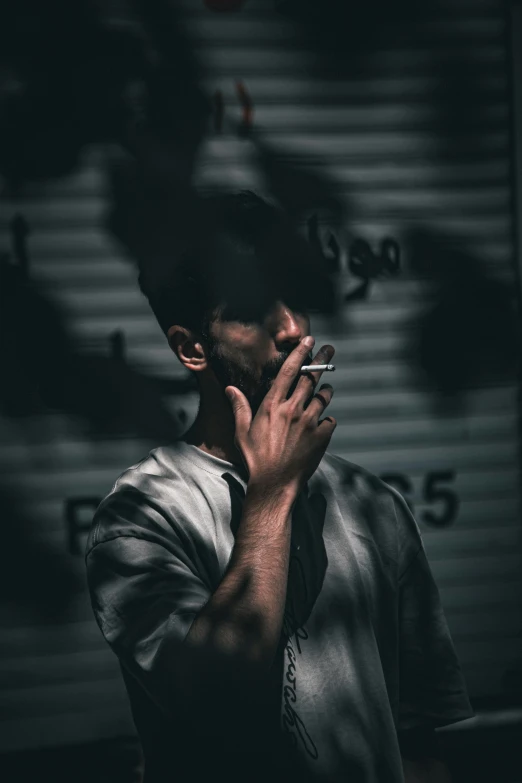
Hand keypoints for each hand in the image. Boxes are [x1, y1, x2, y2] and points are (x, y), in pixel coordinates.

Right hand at [225, 337, 335, 496]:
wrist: (274, 484)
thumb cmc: (255, 459)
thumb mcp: (242, 432)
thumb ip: (239, 407)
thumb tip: (230, 388)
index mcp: (273, 405)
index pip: (289, 371)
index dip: (300, 353)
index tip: (309, 340)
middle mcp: (293, 409)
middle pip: (311, 378)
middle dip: (322, 361)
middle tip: (329, 350)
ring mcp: (310, 422)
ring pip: (324, 397)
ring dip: (326, 391)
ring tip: (326, 389)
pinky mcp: (322, 437)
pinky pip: (330, 420)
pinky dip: (327, 419)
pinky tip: (321, 424)